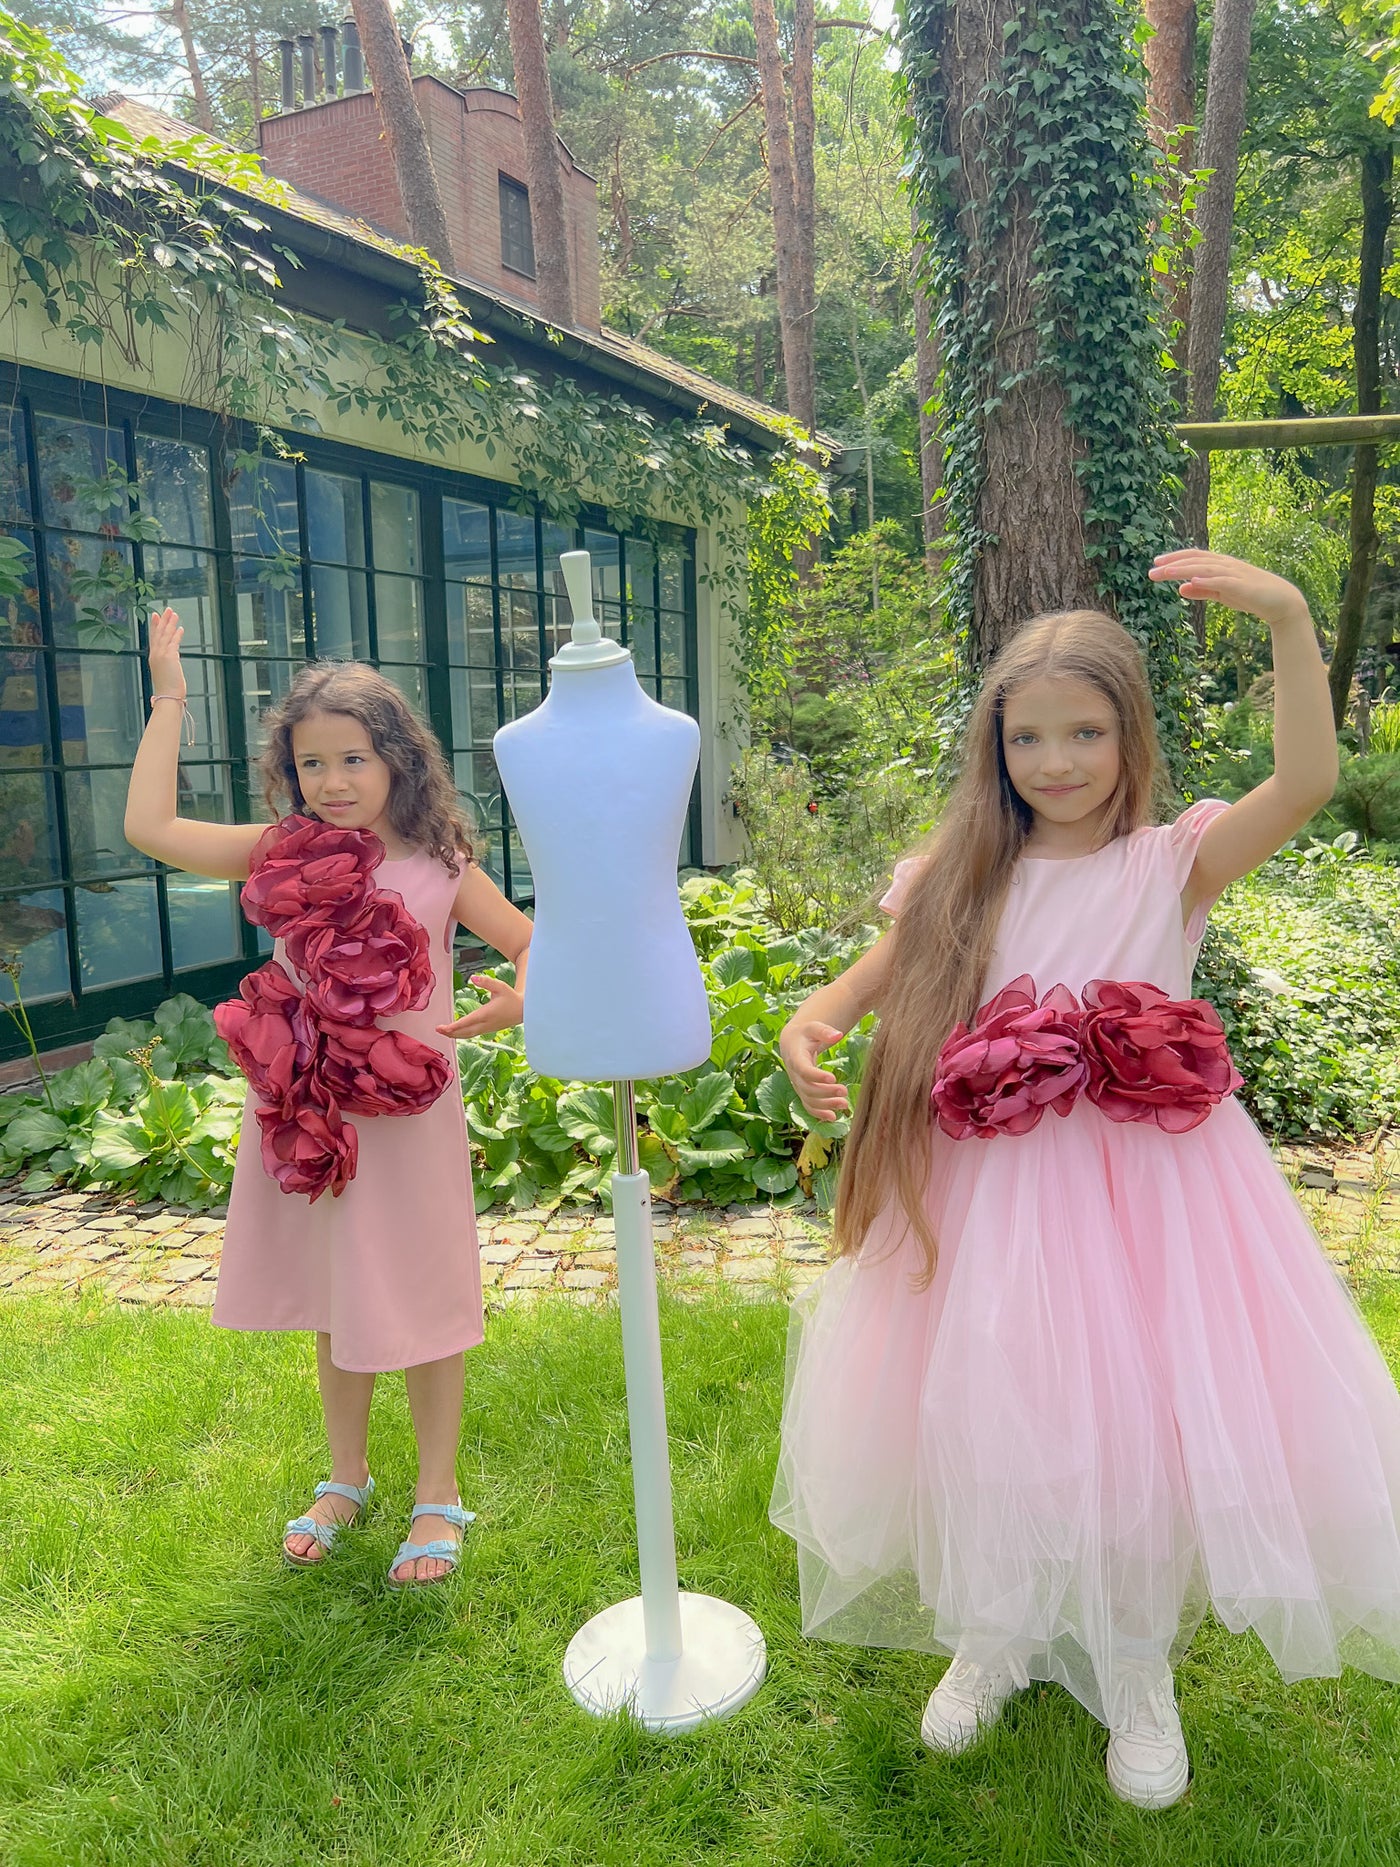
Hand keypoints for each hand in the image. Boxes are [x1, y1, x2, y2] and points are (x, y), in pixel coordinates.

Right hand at [146, 607, 186, 699]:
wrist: (167, 696)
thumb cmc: (168, 689)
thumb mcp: (165, 673)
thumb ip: (168, 663)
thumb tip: (173, 659)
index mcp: (154, 658)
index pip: (153, 638)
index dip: (155, 626)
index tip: (155, 616)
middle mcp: (155, 654)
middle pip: (158, 633)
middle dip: (163, 620)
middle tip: (166, 609)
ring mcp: (161, 655)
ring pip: (165, 635)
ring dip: (170, 624)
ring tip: (174, 614)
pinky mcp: (169, 657)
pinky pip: (173, 642)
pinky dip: (177, 635)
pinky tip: (180, 628)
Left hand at [437, 973, 522, 1038]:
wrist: (524, 1010)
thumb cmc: (511, 997)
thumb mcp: (500, 986)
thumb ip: (486, 982)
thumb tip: (472, 978)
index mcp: (486, 1014)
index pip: (466, 1022)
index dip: (453, 1026)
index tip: (442, 1027)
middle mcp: (485, 1024)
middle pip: (464, 1032)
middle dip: (450, 1033)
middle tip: (437, 1030)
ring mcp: (487, 1029)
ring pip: (468, 1035)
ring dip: (455, 1035)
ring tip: (444, 1031)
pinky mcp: (488, 1030)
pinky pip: (472, 1034)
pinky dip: (462, 1034)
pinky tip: (456, 1032)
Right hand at [779, 1017, 847, 1120]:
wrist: (792, 1043)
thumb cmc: (805, 1034)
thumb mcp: (813, 1028)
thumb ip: (824, 1031)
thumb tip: (838, 1035)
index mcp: (795, 1057)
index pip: (803, 1070)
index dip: (816, 1076)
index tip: (833, 1078)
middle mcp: (794, 1074)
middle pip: (807, 1088)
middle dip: (826, 1092)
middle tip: (844, 1091)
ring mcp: (798, 1085)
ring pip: (809, 1100)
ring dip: (826, 1105)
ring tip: (844, 1104)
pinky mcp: (803, 1092)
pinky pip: (808, 1106)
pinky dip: (819, 1114)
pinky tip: (833, 1117)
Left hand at [1149, 550, 1309, 628]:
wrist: (1281, 603)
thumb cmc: (1251, 596)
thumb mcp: (1221, 594)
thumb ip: (1202, 590)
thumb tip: (1180, 588)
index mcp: (1220, 566)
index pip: (1194, 557)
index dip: (1175, 559)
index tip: (1155, 564)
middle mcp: (1226, 565)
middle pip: (1196, 561)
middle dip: (1173, 565)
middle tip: (1151, 571)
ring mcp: (1235, 574)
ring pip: (1205, 568)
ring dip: (1185, 569)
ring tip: (1166, 572)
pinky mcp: (1243, 586)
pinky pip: (1222, 581)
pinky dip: (1207, 579)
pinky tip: (1193, 580)